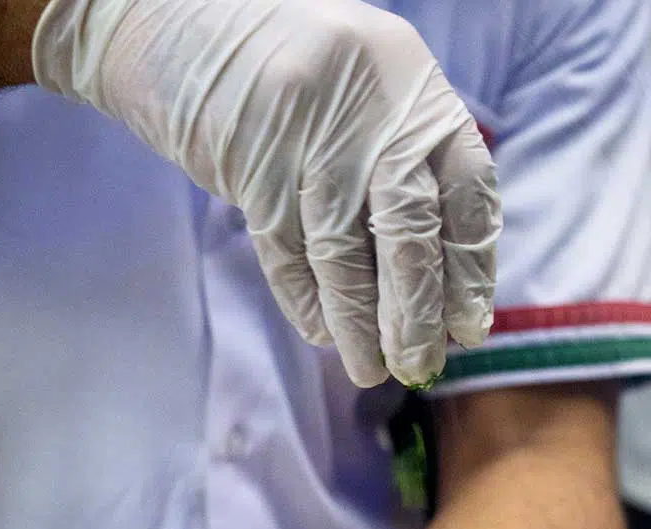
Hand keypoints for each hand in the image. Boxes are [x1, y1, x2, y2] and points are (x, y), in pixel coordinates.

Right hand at [33, 0, 500, 386]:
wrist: (181, 21)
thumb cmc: (289, 68)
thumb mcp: (371, 95)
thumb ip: (406, 164)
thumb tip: (436, 273)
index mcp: (417, 92)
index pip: (467, 196)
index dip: (469, 269)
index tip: (467, 327)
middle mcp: (374, 112)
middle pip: (409, 235)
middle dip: (416, 313)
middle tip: (418, 365)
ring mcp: (310, 137)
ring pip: (343, 255)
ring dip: (359, 324)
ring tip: (372, 371)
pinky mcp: (251, 165)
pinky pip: (286, 252)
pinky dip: (305, 299)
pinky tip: (322, 334)